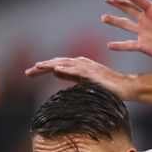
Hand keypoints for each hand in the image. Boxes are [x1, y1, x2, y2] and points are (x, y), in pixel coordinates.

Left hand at [24, 56, 140, 99]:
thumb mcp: (83, 81)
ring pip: (64, 64)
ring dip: (50, 65)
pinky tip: (56, 70)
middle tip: (27, 73)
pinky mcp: (93, 73)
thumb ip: (71, 76)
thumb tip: (56, 73)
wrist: (124, 88)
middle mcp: (81, 63)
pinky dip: (66, 70)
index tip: (28, 74)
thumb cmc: (106, 86)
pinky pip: (76, 71)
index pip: (56, 66)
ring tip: (37, 67)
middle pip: (57, 63)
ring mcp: (87, 67)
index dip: (42, 69)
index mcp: (77, 65)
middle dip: (41, 67)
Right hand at [101, 0, 151, 65]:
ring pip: (125, 25)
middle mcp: (147, 20)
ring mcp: (144, 33)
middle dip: (117, 4)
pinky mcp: (144, 46)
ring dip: (114, 21)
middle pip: (128, 10)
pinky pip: (129, 45)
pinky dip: (119, 46)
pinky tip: (109, 45)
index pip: (139, 0)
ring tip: (104, 17)